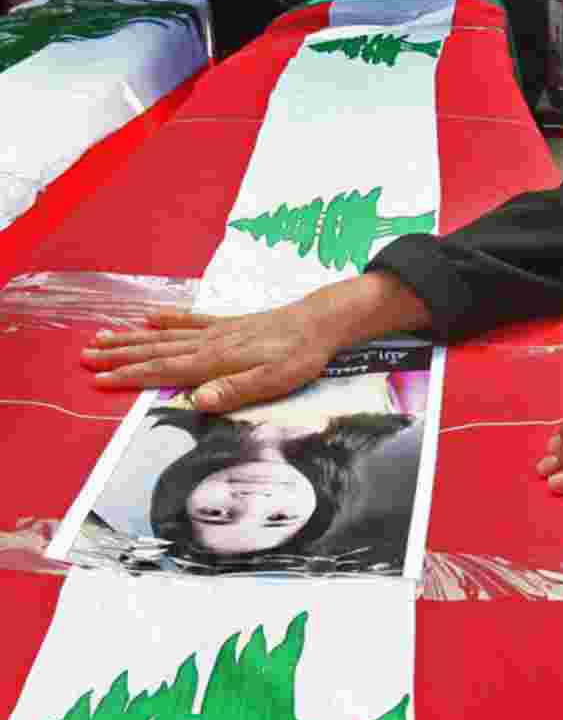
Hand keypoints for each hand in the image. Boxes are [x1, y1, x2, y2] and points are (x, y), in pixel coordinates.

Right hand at [80, 272, 430, 412]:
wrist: (319, 323)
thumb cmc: (299, 357)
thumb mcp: (273, 381)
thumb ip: (234, 391)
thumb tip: (196, 400)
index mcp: (216, 361)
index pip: (165, 372)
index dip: (131, 377)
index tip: (99, 380)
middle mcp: (210, 344)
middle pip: (156, 351)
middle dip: (120, 357)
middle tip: (85, 359)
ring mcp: (218, 331)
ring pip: (165, 336)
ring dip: (133, 339)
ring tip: (102, 338)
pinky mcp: (229, 323)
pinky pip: (190, 321)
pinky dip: (167, 321)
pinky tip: (149, 319)